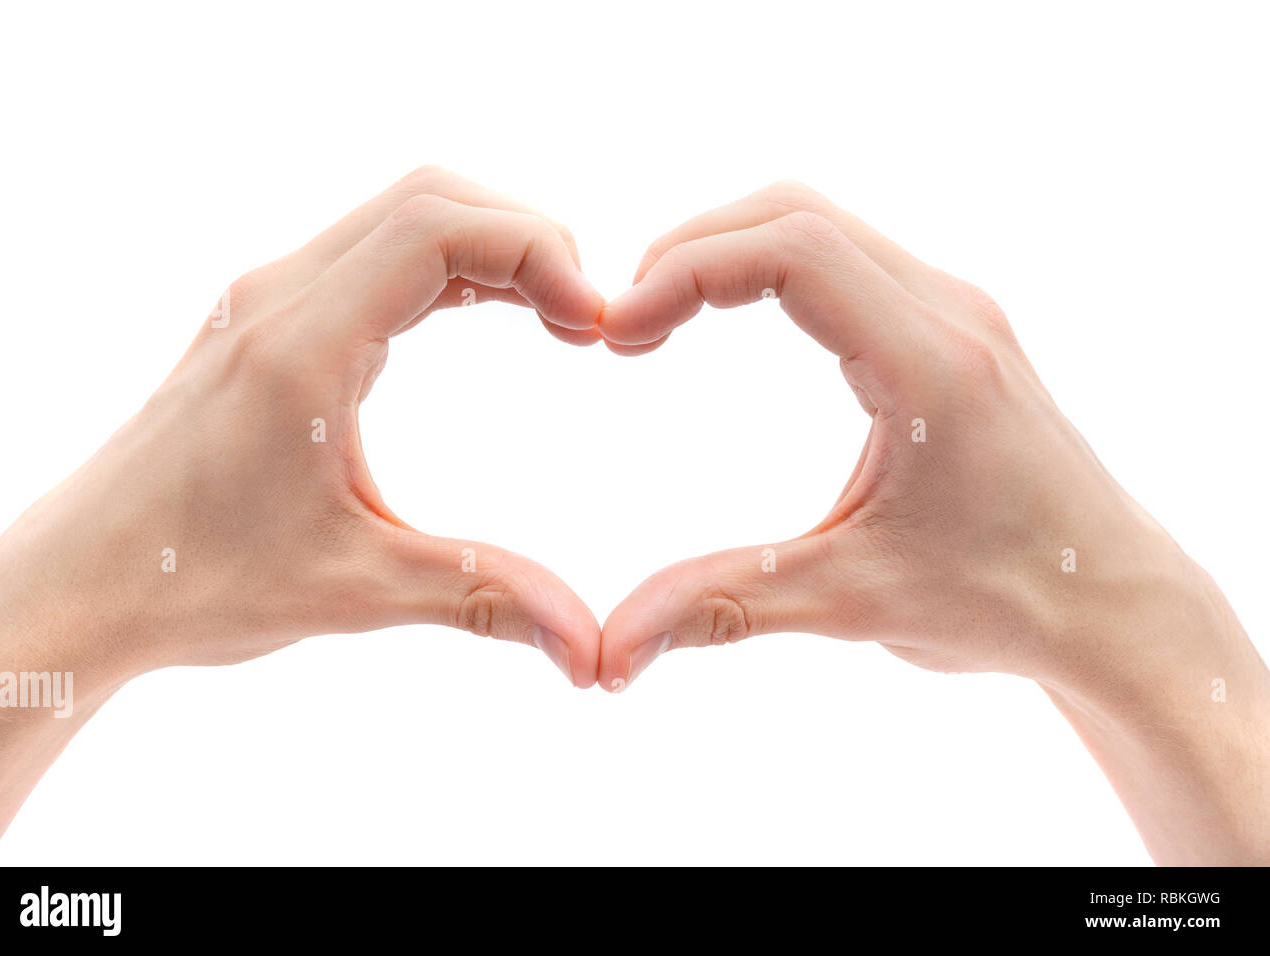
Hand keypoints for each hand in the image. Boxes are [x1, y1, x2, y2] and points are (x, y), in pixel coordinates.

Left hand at [0, 166, 608, 860]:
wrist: (81, 583)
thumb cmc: (192, 582)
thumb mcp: (354, 591)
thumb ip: (482, 598)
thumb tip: (589, 647)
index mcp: (303, 345)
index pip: (439, 228)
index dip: (539, 252)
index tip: (593, 325)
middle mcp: (281, 298)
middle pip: (430, 198)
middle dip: (528, 237)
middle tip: (585, 321)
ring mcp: (270, 301)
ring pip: (401, 215)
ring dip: (490, 246)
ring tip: (557, 318)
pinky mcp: (269, 320)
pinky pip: (374, 252)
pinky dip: (447, 266)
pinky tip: (491, 316)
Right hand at [596, 181, 1269, 863]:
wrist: (1113, 605)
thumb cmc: (1006, 601)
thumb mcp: (853, 601)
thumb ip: (724, 606)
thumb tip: (609, 651)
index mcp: (930, 364)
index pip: (792, 250)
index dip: (686, 270)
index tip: (620, 332)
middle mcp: (949, 314)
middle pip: (796, 213)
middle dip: (692, 249)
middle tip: (628, 323)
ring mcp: (957, 314)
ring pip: (822, 225)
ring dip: (731, 250)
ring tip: (662, 318)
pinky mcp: (954, 330)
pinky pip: (849, 256)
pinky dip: (773, 266)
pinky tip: (733, 315)